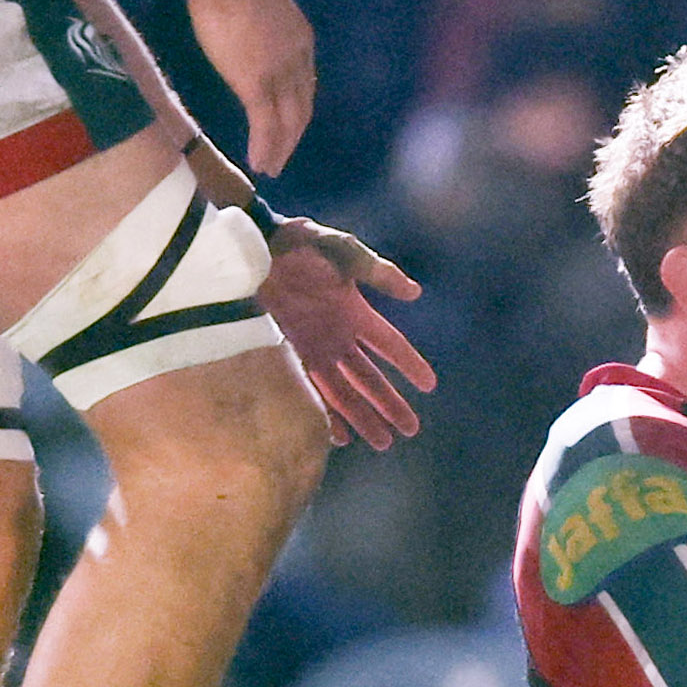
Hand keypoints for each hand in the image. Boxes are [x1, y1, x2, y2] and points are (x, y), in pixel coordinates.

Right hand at [184, 0, 316, 176]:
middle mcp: (298, 59)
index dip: (297, 107)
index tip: (289, 125)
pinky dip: (264, 146)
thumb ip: (264, 29)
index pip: (304, 83)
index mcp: (301, 39)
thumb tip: (253, 37)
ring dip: (279, 148)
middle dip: (293, 136)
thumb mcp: (261, 8)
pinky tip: (259, 162)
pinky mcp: (256, 83)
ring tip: (271, 168)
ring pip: (286, 121)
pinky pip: (264, 123)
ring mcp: (279, 73)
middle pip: (301, 107)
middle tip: (283, 158)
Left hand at [260, 217, 435, 447]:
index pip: (390, 345)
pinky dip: (326, 413)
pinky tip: (339, 436)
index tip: (430, 386)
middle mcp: (339, 336)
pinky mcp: (290, 354)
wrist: (256, 249)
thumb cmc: (303, 244)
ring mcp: (315, 348)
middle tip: (411, 430)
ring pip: (345, 392)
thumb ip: (378, 273)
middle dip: (390, 405)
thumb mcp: (345, 252)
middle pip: (371, 379)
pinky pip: (312, 391)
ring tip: (383, 442)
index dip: (410, 364)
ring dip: (364, 417)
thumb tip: (415, 292)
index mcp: (356, 312)